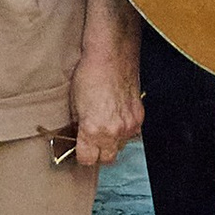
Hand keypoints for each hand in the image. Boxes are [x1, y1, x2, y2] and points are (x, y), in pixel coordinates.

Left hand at [68, 40, 143, 168]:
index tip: (80, 149)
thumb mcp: (74, 103)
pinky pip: (131, 133)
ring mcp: (129, 125)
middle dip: (98, 153)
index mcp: (93, 130)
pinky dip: (124, 129)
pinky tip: (116, 117)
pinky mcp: (139, 116)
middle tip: (91, 142)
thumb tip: (78, 135)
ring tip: (105, 126)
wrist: (111, 54)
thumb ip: (78, 125)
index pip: (88, 160)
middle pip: (107, 159)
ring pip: (120, 147)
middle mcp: (114, 132)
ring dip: (112, 142)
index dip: (82, 155)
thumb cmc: (90, 73)